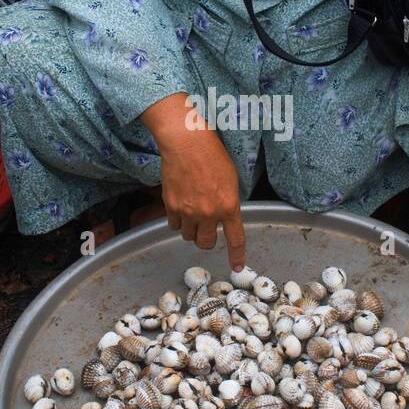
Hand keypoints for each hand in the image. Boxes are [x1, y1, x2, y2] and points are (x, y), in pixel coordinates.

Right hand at [138, 93, 246, 268]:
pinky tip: (180, 207)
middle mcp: (209, 213)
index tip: (236, 266)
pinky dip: (177, 221)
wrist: (186, 143)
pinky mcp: (171, 206)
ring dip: (191, 230)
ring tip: (191, 213)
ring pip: (188, 236)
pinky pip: (174, 225)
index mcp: (229, 205)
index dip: (237, 255)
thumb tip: (225, 214)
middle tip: (206, 229)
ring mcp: (188, 211)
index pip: (235, 238)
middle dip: (206, 240)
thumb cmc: (211, 155)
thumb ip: (228, 201)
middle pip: (206, 243)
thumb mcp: (231, 179)